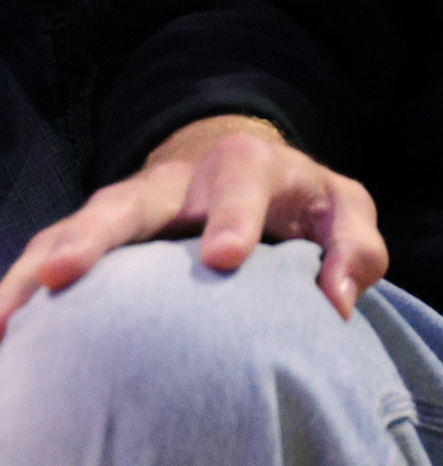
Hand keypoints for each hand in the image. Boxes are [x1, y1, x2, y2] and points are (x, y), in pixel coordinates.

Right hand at [0, 124, 386, 336]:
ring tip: (6, 315)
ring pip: (77, 227)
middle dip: (96, 233)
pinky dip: (24, 285)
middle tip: (66, 272)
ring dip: (40, 266)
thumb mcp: (344, 209)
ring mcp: (132, 205)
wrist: (249, 169)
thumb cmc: (303, 200)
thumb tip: (338, 300)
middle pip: (130, 200)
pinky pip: (54, 254)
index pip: (240, 185)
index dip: (231, 216)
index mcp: (248, 166)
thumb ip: (355, 247)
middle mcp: (178, 180)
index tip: (223, 257)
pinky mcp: (100, 233)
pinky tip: (3, 327)